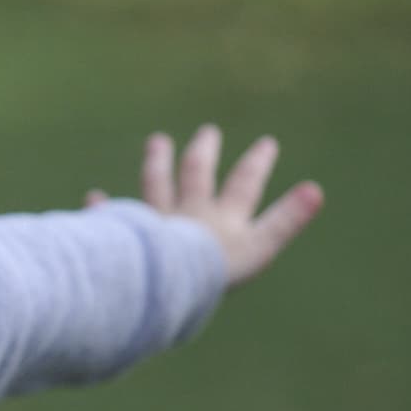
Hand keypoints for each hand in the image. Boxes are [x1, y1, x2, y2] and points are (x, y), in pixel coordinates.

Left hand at [87, 124, 323, 284]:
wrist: (164, 277)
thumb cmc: (215, 271)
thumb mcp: (258, 249)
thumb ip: (285, 219)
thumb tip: (316, 190)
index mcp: (222, 220)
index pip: (244, 186)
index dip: (256, 165)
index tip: (267, 143)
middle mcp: (188, 215)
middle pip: (197, 175)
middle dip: (205, 152)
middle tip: (207, 133)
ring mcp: (155, 223)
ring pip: (156, 185)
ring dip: (158, 163)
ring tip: (158, 142)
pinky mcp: (126, 233)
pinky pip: (112, 219)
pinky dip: (102, 209)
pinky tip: (93, 198)